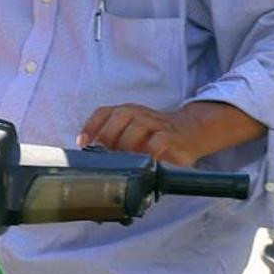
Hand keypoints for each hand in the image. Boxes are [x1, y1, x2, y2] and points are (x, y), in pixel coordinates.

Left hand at [77, 103, 204, 166]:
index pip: (103, 112)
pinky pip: (159, 140)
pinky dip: (150, 151)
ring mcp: (156, 123)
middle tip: (105, 155)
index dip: (90, 127)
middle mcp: (139, 114)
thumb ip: (111, 142)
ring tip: (125, 160)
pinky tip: (145, 161)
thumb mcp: (131, 134)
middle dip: (108, 136)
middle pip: (119, 116)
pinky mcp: (172, 136)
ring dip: (127, 144)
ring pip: (137, 125)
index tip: (82, 144)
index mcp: (125, 112)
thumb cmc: (154, 136)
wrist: (190, 132)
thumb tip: (88, 157)